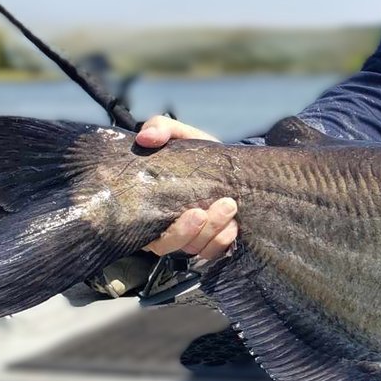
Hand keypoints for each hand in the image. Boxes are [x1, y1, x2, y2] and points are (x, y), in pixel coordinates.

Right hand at [137, 115, 239, 260]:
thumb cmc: (195, 153)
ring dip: (216, 232)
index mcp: (150, 208)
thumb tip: (146, 138)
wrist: (226, 163)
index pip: (149, 235)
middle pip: (173, 246)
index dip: (173, 232)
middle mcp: (164, 228)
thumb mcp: (179, 134)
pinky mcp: (208, 242)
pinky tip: (235, 225)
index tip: (196, 213)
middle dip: (199, 230)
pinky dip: (225, 240)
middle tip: (225, 205)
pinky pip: (214, 252)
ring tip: (231, 207)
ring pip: (196, 249)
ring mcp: (187, 238)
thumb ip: (161, 128)